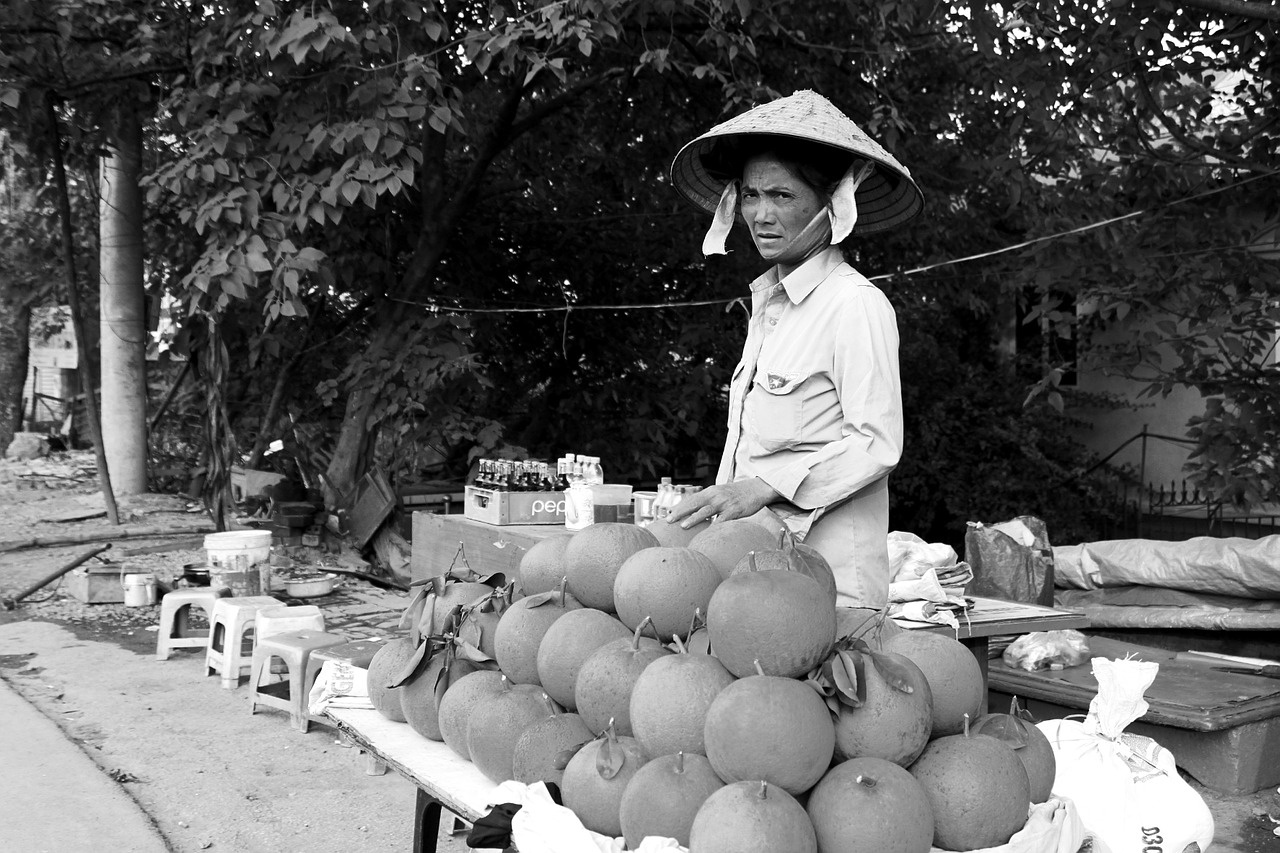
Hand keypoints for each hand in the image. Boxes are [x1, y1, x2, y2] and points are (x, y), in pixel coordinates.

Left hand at [666, 478, 780, 528]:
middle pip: (694, 504)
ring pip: (706, 511)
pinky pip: (723, 519)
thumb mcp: (720, 494)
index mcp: (710, 492)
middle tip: (668, 520)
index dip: (678, 507)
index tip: (667, 515)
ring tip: (683, 526)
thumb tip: (695, 513)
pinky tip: (707, 532)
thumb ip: (708, 501)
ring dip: (693, 519)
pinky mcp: (735, 510)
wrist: (757, 489)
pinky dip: (714, 525)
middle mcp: (715, 496)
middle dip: (680, 512)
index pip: (691, 499)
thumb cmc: (736, 494)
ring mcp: (724, 503)